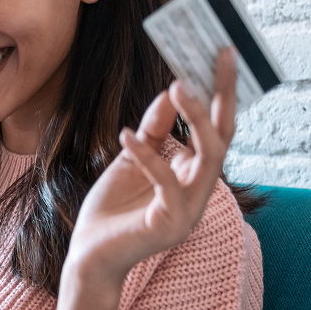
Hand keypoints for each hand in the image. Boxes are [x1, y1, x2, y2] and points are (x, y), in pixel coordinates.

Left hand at [65, 47, 238, 286]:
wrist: (88, 255)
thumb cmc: (111, 209)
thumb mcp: (131, 158)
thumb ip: (152, 130)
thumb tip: (170, 90)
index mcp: (194, 175)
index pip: (218, 129)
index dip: (222, 93)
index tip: (222, 54)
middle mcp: (201, 191)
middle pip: (222, 137)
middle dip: (223, 95)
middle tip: (218, 56)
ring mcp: (190, 210)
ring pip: (209, 157)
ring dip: (195, 118)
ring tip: (178, 85)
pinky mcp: (170, 224)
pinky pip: (166, 182)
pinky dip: (147, 155)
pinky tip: (124, 134)